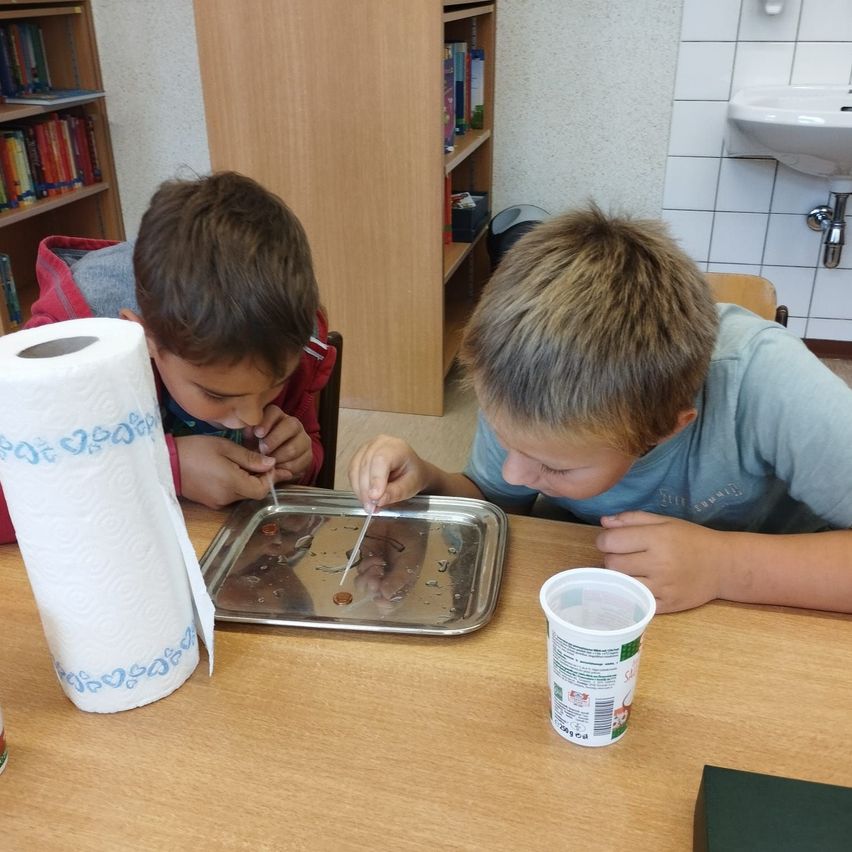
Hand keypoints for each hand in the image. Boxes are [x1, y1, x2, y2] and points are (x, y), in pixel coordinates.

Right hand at [176, 435, 275, 508]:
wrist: (165, 462)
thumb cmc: (196, 450)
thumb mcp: (225, 447)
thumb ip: (250, 458)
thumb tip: (271, 464)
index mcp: (232, 483)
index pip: (263, 490)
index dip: (271, 478)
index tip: (270, 463)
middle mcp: (227, 498)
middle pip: (254, 493)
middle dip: (260, 479)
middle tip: (261, 461)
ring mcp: (217, 502)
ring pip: (243, 495)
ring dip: (248, 482)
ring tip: (244, 463)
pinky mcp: (210, 503)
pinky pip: (231, 496)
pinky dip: (236, 485)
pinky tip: (231, 470)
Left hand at [248, 405, 312, 483]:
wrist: (276, 462)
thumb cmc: (258, 446)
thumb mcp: (250, 438)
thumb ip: (248, 434)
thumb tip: (247, 431)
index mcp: (277, 415)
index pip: (274, 412)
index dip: (266, 422)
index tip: (257, 433)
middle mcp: (293, 424)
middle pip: (291, 426)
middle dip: (274, 440)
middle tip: (262, 450)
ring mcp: (303, 439)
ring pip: (294, 448)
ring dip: (277, 458)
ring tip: (266, 464)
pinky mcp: (308, 455)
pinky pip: (298, 463)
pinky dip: (285, 469)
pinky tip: (275, 470)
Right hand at [347, 434, 429, 509]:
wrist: (411, 470)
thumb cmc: (412, 475)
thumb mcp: (411, 486)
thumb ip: (396, 492)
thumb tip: (379, 500)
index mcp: (396, 447)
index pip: (381, 460)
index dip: (376, 479)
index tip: (375, 497)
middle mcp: (379, 444)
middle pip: (366, 465)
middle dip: (366, 490)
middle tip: (371, 507)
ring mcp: (367, 448)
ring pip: (355, 469)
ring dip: (360, 490)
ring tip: (369, 505)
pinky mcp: (359, 457)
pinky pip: (352, 472)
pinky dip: (356, 487)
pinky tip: (364, 497)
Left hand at [351, 516, 427, 609]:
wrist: (402, 521)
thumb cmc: (412, 544)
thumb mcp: (410, 563)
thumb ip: (398, 580)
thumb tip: (385, 596)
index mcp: (399, 586)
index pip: (388, 605)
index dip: (382, 604)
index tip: (380, 596)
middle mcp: (384, 581)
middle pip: (371, 595)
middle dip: (373, 587)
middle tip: (378, 576)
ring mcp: (372, 570)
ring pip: (361, 584)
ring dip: (368, 576)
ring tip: (379, 563)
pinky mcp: (363, 558)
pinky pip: (358, 568)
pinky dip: (365, 564)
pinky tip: (375, 556)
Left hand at [596, 511, 729, 612]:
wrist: (724, 566)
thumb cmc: (691, 539)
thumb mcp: (664, 521)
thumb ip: (632, 519)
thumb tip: (604, 522)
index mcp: (657, 538)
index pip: (610, 541)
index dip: (605, 540)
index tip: (611, 541)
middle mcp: (659, 563)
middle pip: (612, 564)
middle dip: (611, 558)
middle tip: (623, 556)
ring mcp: (663, 587)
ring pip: (621, 584)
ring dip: (620, 577)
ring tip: (631, 570)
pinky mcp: (666, 605)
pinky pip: (636, 601)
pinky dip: (632, 594)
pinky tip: (639, 585)